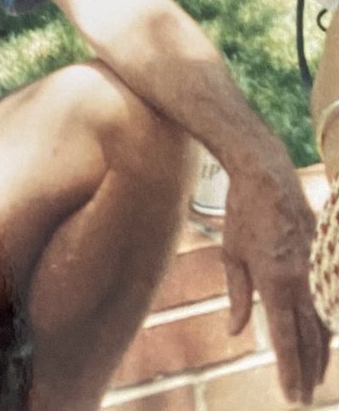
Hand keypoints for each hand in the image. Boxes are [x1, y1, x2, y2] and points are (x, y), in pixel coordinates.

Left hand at [221, 150, 330, 404]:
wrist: (266, 173)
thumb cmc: (242, 212)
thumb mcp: (231, 255)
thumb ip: (238, 297)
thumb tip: (235, 332)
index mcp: (274, 281)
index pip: (286, 339)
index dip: (291, 370)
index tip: (292, 396)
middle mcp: (301, 280)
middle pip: (311, 338)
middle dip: (308, 371)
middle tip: (304, 397)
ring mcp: (316, 268)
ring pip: (325, 323)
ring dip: (321, 354)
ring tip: (315, 377)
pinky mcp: (324, 257)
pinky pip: (329, 301)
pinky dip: (328, 326)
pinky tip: (325, 341)